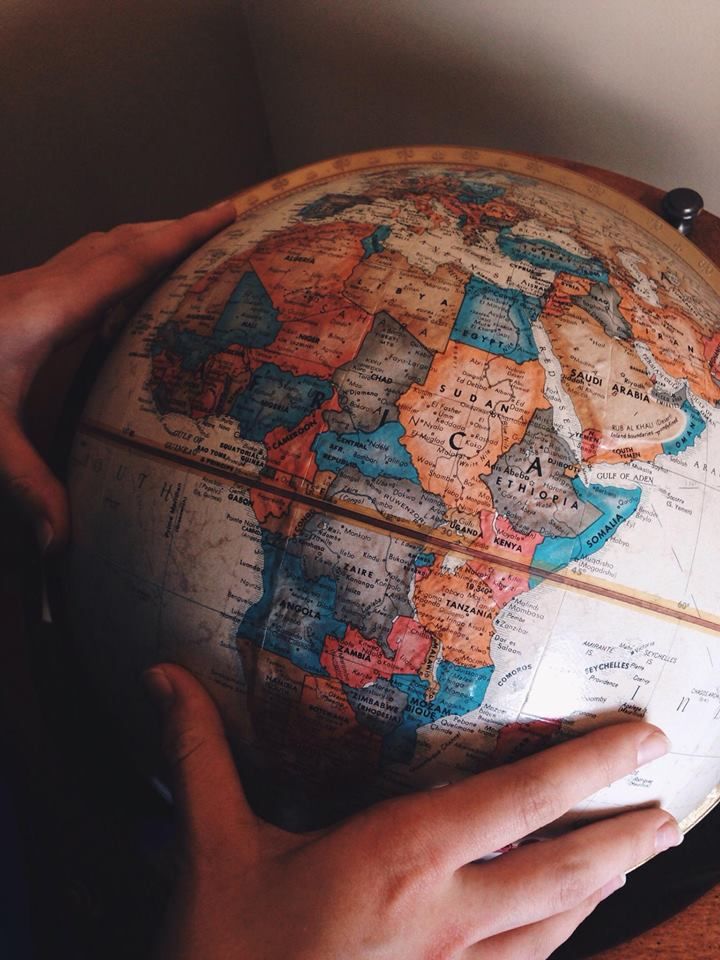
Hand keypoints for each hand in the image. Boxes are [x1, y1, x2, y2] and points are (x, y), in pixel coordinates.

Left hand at [0, 202, 235, 550]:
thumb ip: (29, 486)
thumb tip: (64, 541)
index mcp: (46, 313)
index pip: (128, 261)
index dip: (181, 236)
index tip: (224, 214)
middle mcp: (41, 288)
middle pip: (120, 242)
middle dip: (176, 229)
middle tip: (225, 226)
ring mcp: (26, 287)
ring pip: (98, 248)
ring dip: (145, 242)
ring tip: (187, 251)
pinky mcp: (17, 298)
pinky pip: (79, 268)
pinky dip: (116, 266)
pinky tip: (124, 297)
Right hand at [144, 664, 680, 959]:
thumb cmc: (223, 950)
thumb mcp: (210, 845)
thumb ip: (198, 752)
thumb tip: (162, 675)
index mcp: (400, 856)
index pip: (519, 798)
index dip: (592, 764)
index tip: (646, 737)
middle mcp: (444, 915)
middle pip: (563, 868)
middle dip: (625, 832)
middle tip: (672, 802)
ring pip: (555, 926)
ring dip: (604, 886)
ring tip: (639, 855)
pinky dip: (559, 941)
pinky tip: (564, 931)